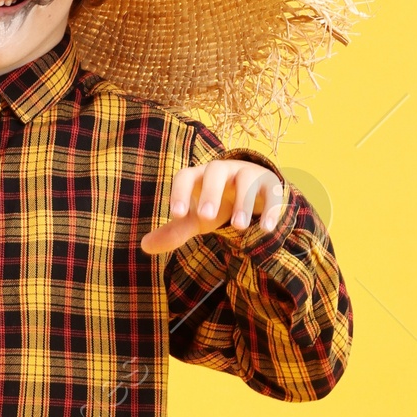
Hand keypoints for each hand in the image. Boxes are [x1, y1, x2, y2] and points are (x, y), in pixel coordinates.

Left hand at [140, 160, 284, 254]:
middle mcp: (223, 170)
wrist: (252, 192)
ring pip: (246, 180)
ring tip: (238, 228)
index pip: (186, 176)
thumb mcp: (197, 218)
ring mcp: (248, 174)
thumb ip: (175, 230)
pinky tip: (267, 229)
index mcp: (200, 176)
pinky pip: (272, 191)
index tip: (176, 214)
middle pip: (216, 171)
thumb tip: (144, 246)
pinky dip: (271, 209)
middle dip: (211, 193)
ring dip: (242, 202)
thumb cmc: (218, 203)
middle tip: (206, 217)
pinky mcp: (270, 184)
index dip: (180, 192)